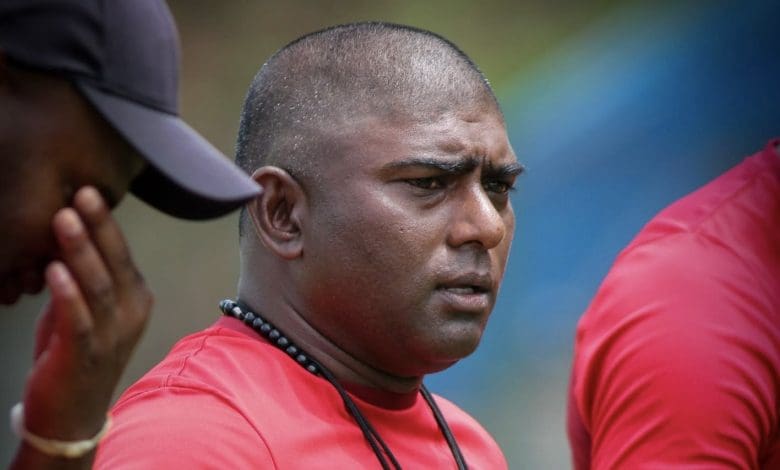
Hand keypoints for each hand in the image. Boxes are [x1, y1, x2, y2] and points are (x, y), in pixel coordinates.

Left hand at [12, 187, 151, 466]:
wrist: (71, 414)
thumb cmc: (74, 354)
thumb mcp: (81, 308)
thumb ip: (77, 276)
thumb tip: (65, 231)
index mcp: (136, 298)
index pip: (122, 254)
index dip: (105, 224)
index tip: (87, 191)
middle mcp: (131, 313)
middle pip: (116, 262)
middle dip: (99, 226)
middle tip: (82, 192)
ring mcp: (112, 335)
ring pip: (99, 286)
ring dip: (80, 250)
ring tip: (63, 219)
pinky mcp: (87, 355)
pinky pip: (79, 320)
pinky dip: (67, 294)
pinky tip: (54, 270)